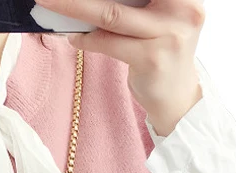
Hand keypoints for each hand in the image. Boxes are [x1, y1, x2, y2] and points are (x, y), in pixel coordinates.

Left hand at [34, 0, 205, 136]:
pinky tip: (75, 38)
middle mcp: (183, 10)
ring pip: (111, 15)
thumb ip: (136, 4)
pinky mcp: (152, 59)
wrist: (178, 100)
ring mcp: (169, 35)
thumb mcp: (160, 19)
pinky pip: (109, 42)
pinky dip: (87, 39)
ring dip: (75, 8)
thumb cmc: (163, 54)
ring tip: (52, 4)